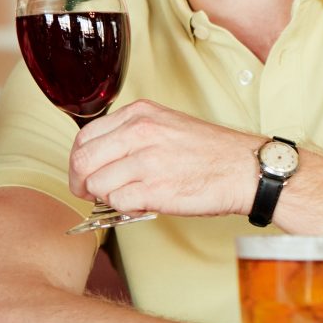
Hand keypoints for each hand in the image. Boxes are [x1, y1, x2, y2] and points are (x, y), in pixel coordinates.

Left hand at [69, 100, 261, 218]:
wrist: (243, 169)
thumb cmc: (209, 151)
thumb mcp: (165, 124)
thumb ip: (130, 134)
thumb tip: (98, 158)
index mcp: (140, 114)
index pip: (85, 136)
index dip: (78, 160)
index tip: (84, 172)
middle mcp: (140, 133)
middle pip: (82, 160)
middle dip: (80, 182)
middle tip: (90, 193)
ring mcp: (147, 161)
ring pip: (97, 184)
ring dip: (106, 197)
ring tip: (128, 196)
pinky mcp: (155, 190)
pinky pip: (117, 203)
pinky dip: (124, 209)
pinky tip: (141, 204)